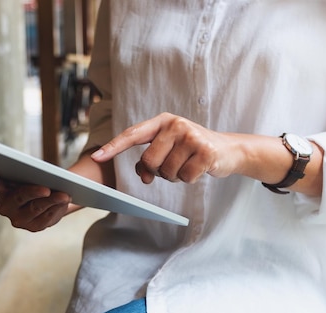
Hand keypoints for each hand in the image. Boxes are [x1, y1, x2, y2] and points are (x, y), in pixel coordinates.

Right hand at [0, 170, 70, 231]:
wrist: (44, 196)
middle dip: (33, 192)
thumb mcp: (26, 174)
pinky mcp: (33, 227)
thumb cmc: (32, 179)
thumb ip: (27, 171)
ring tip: (65, 195)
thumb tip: (42, 172)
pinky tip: (65, 201)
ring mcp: (18, 219)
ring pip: (36, 208)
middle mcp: (5, 207)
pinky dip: (57, 208)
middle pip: (19, 197)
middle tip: (46, 189)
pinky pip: (47, 218)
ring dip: (52, 201)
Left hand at [91, 112, 240, 183]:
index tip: (97, 157)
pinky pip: (185, 177)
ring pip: (167, 172)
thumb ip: (150, 157)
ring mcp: (191, 136)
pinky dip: (190, 179)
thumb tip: (141, 174)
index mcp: (162, 121)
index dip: (113, 146)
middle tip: (173, 165)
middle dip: (158, 171)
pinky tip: (199, 168)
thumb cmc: (192, 150)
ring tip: (187, 164)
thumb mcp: (170, 148)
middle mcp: (175, 125)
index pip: (132, 134)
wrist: (229, 149)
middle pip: (149, 160)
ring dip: (175, 176)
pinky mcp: (205, 151)